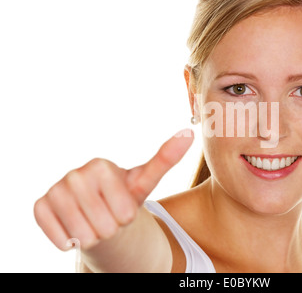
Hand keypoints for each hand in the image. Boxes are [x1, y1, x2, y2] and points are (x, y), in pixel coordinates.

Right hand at [34, 129, 193, 250]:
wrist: (99, 210)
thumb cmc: (124, 197)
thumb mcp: (146, 181)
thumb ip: (166, 158)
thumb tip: (188, 133)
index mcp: (101, 166)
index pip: (124, 213)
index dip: (127, 217)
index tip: (122, 206)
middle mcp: (75, 174)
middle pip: (104, 226)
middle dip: (110, 228)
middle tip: (107, 216)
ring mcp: (55, 190)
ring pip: (82, 235)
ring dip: (92, 237)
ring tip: (93, 222)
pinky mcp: (39, 208)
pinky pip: (59, 238)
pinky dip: (70, 241)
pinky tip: (75, 228)